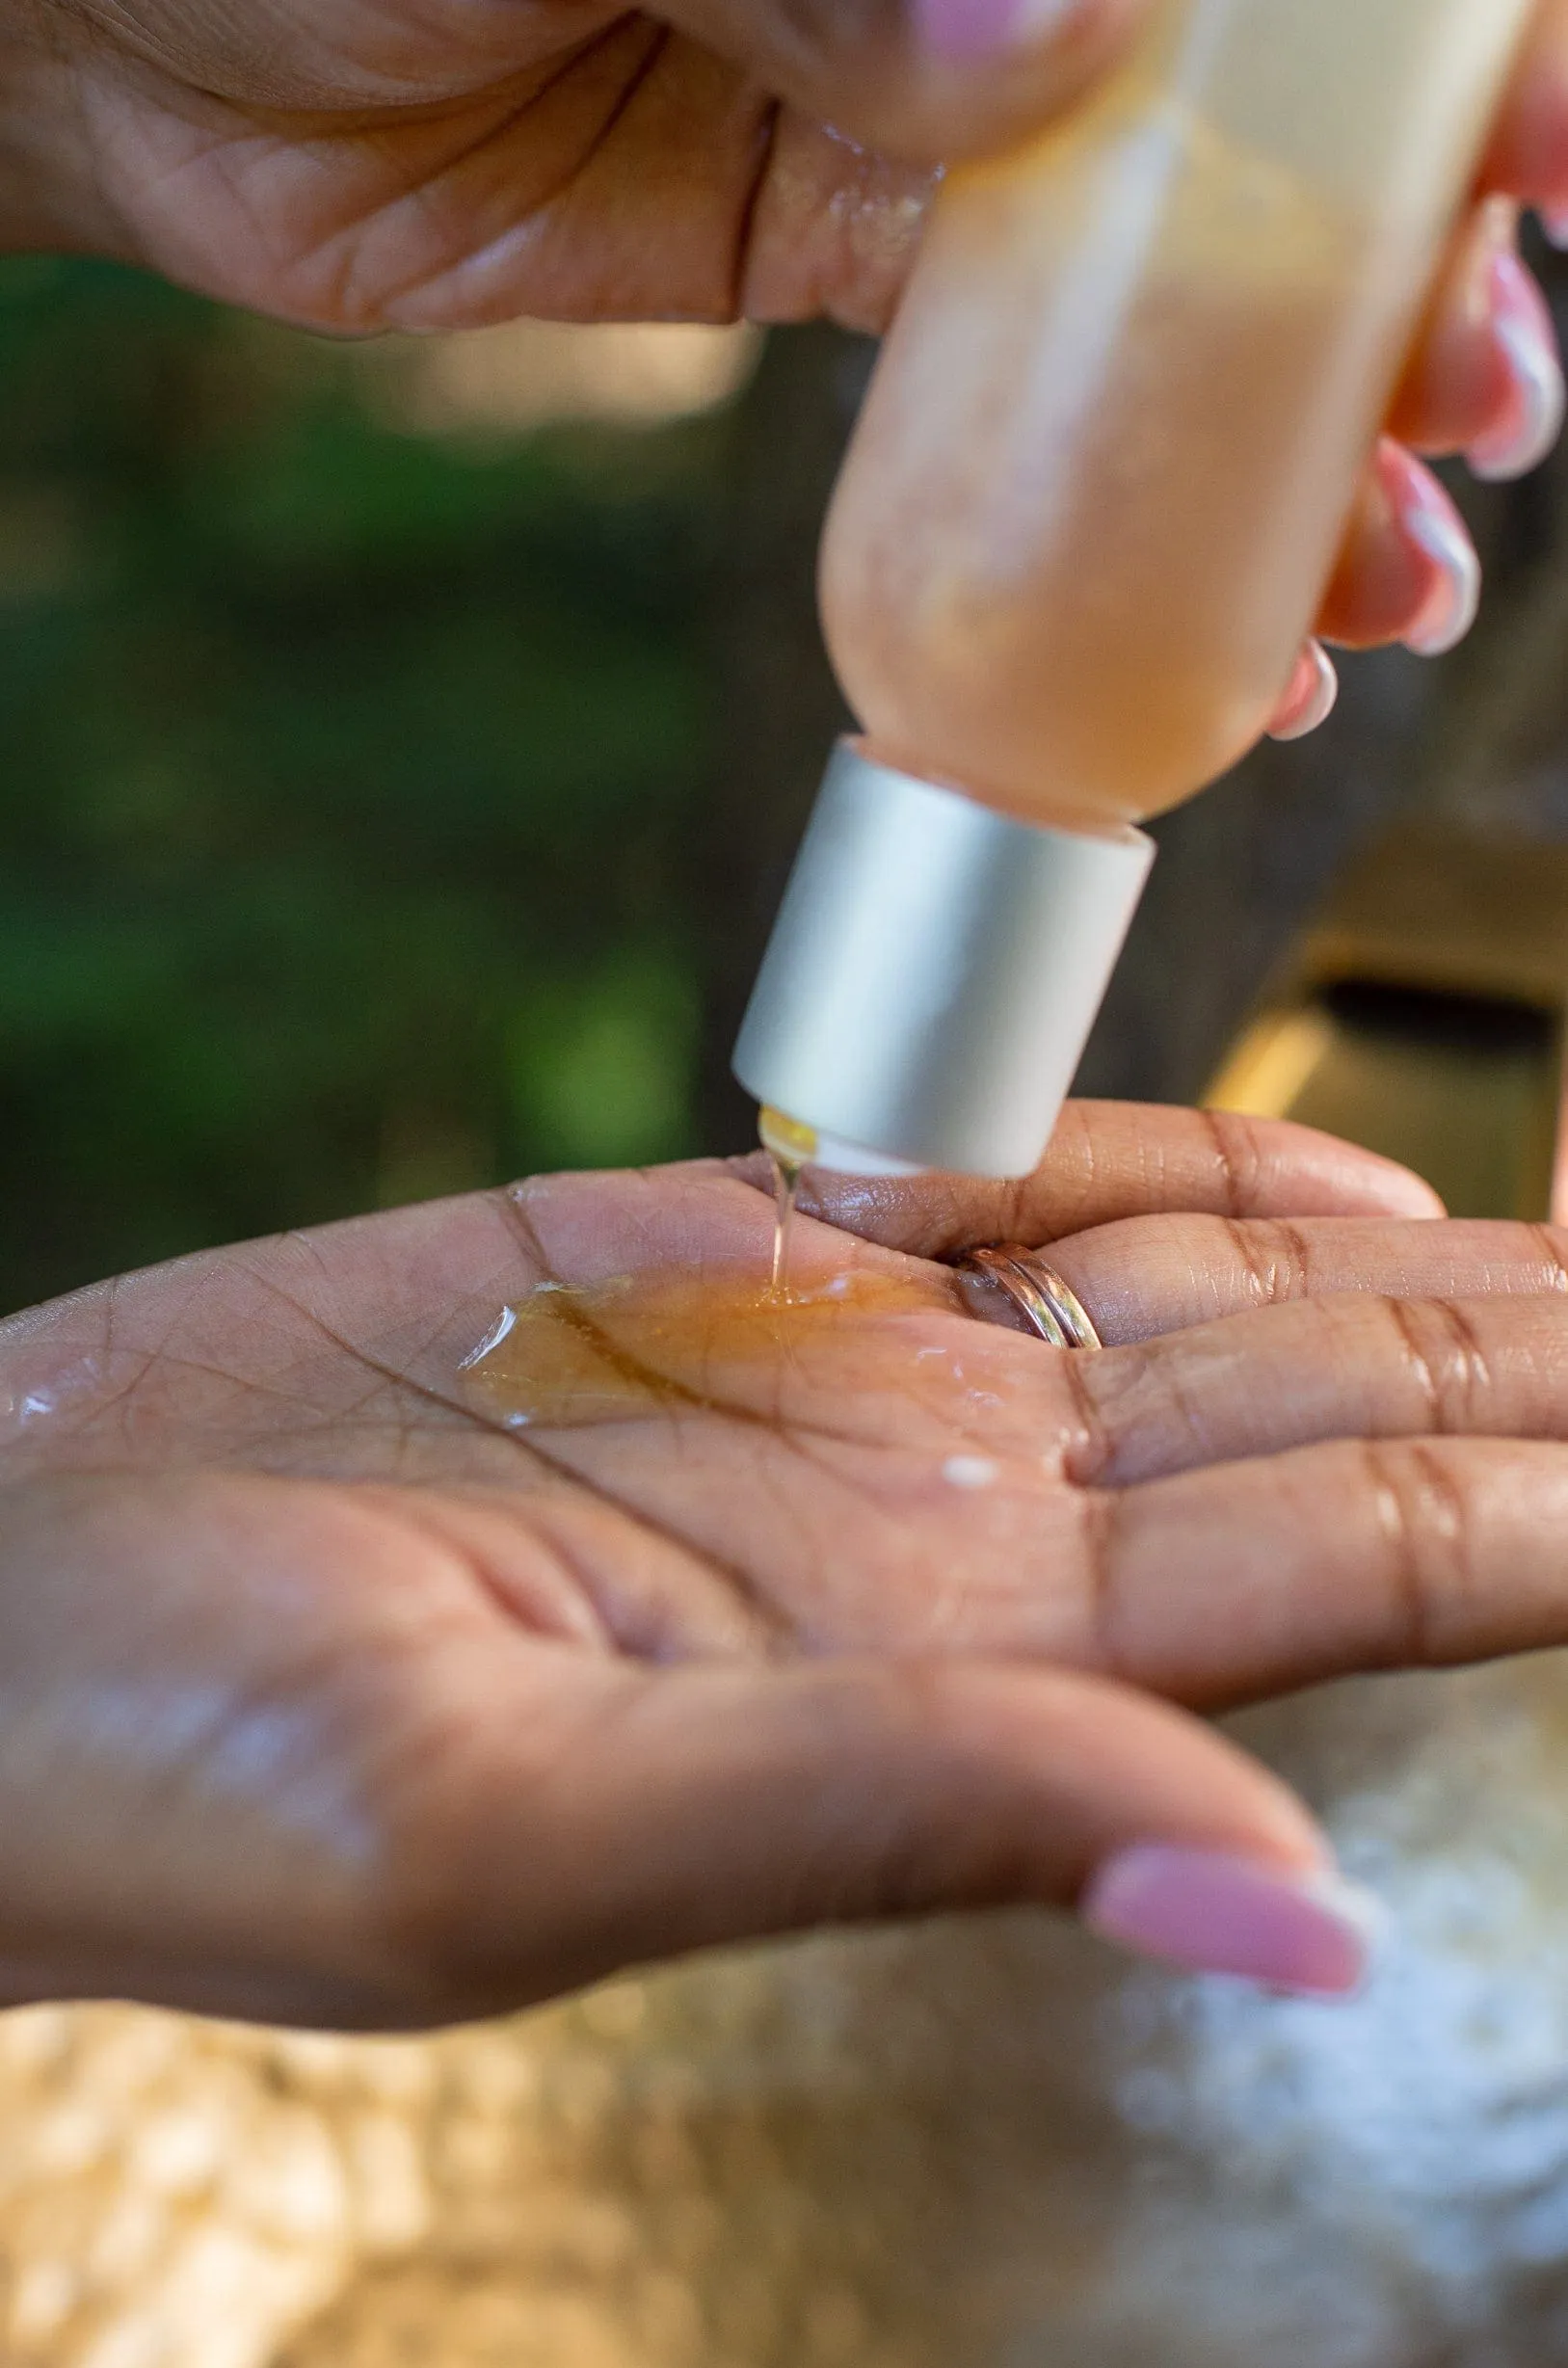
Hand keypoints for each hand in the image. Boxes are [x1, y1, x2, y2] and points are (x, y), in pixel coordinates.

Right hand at [1, 1100, 1565, 2031]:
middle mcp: (934, 1524)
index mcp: (945, 1670)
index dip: (1559, 1488)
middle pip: (1331, 1416)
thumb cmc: (178, 1776)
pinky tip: (1311, 1159)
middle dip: (1535, 1354)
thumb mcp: (520, 1842)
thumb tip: (1287, 1921)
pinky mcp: (697, 1253)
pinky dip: (1161, 1153)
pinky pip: (993, 1181)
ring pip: (1199, 1293)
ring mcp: (832, 1380)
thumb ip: (903, 1830)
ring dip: (1402, 1258)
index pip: (1359, 1567)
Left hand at [7, 0, 1565, 731]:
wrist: (121, 9)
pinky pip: (1000, 401)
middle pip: (1251, 121)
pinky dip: (1103, 516)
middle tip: (1479, 412)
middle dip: (1399, 272)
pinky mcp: (822, 252)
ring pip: (1155, 282)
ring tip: (1385, 583)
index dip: (1435, 40)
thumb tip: (1046, 37)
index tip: (1552, 147)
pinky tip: (1210, 639)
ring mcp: (913, 105)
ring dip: (1289, 440)